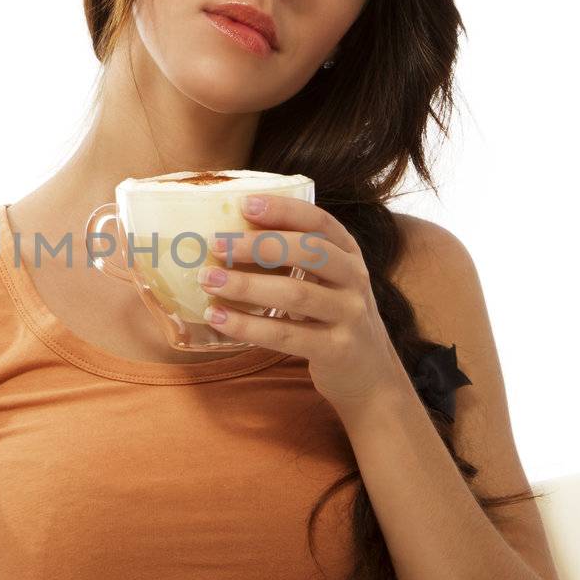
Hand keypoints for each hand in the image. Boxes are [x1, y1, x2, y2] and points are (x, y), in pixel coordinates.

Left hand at [196, 193, 405, 414]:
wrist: (371, 375)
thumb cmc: (332, 318)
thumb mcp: (327, 281)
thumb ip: (296, 259)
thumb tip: (229, 236)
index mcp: (349, 253)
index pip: (320, 222)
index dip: (284, 210)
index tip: (244, 204)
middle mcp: (355, 279)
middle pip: (308, 252)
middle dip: (258, 245)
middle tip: (216, 244)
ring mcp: (350, 314)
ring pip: (295, 293)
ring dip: (246, 285)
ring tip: (208, 280)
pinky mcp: (337, 349)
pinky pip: (286, 336)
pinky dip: (248, 326)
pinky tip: (219, 318)